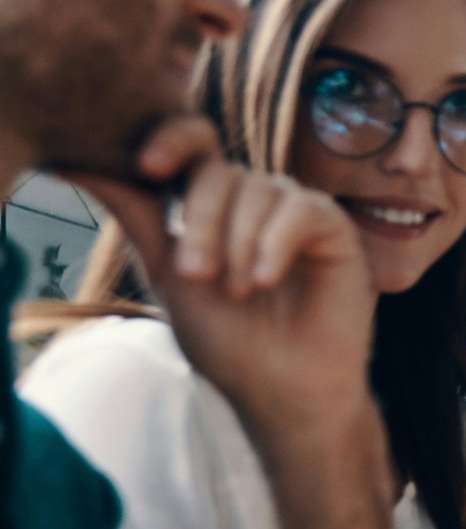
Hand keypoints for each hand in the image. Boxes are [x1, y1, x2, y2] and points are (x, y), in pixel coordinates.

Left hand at [67, 118, 376, 433]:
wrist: (281, 388)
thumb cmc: (228, 341)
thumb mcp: (167, 271)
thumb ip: (134, 212)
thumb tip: (68, 163)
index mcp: (213, 203)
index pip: (193, 143)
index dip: (171, 141)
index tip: (147, 168)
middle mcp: (255, 199)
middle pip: (218, 172)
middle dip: (201, 223)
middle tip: (199, 275)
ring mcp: (295, 211)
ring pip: (258, 190)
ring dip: (240, 244)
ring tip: (241, 292)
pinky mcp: (334, 229)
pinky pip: (301, 210)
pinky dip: (277, 243)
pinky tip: (267, 280)